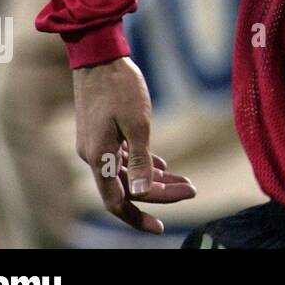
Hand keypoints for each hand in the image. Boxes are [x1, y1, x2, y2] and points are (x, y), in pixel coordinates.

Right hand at [73, 56, 194, 233]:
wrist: (100, 57)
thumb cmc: (120, 86)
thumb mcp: (137, 122)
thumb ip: (139, 159)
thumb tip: (140, 193)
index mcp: (97, 157)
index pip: (118, 201)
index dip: (140, 216)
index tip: (161, 227)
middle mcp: (92, 156)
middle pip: (125, 189)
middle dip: (158, 195)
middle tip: (191, 190)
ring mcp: (96, 145)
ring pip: (126, 173)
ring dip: (154, 179)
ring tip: (185, 181)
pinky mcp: (102, 133)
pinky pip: (122, 159)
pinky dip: (142, 164)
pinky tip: (162, 167)